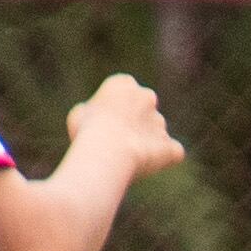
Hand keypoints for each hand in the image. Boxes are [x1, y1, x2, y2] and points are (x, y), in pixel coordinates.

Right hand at [65, 73, 186, 186]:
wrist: (107, 152)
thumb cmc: (87, 132)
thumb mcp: (78, 115)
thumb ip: (92, 112)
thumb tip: (97, 119)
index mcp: (124, 84)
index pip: (122, 95)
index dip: (113, 113)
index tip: (102, 126)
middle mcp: (147, 97)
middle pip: (143, 112)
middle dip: (134, 126)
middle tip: (116, 143)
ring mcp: (160, 122)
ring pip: (156, 134)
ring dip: (145, 145)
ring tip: (125, 159)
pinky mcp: (170, 146)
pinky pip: (172, 153)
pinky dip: (164, 159)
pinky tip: (147, 166)